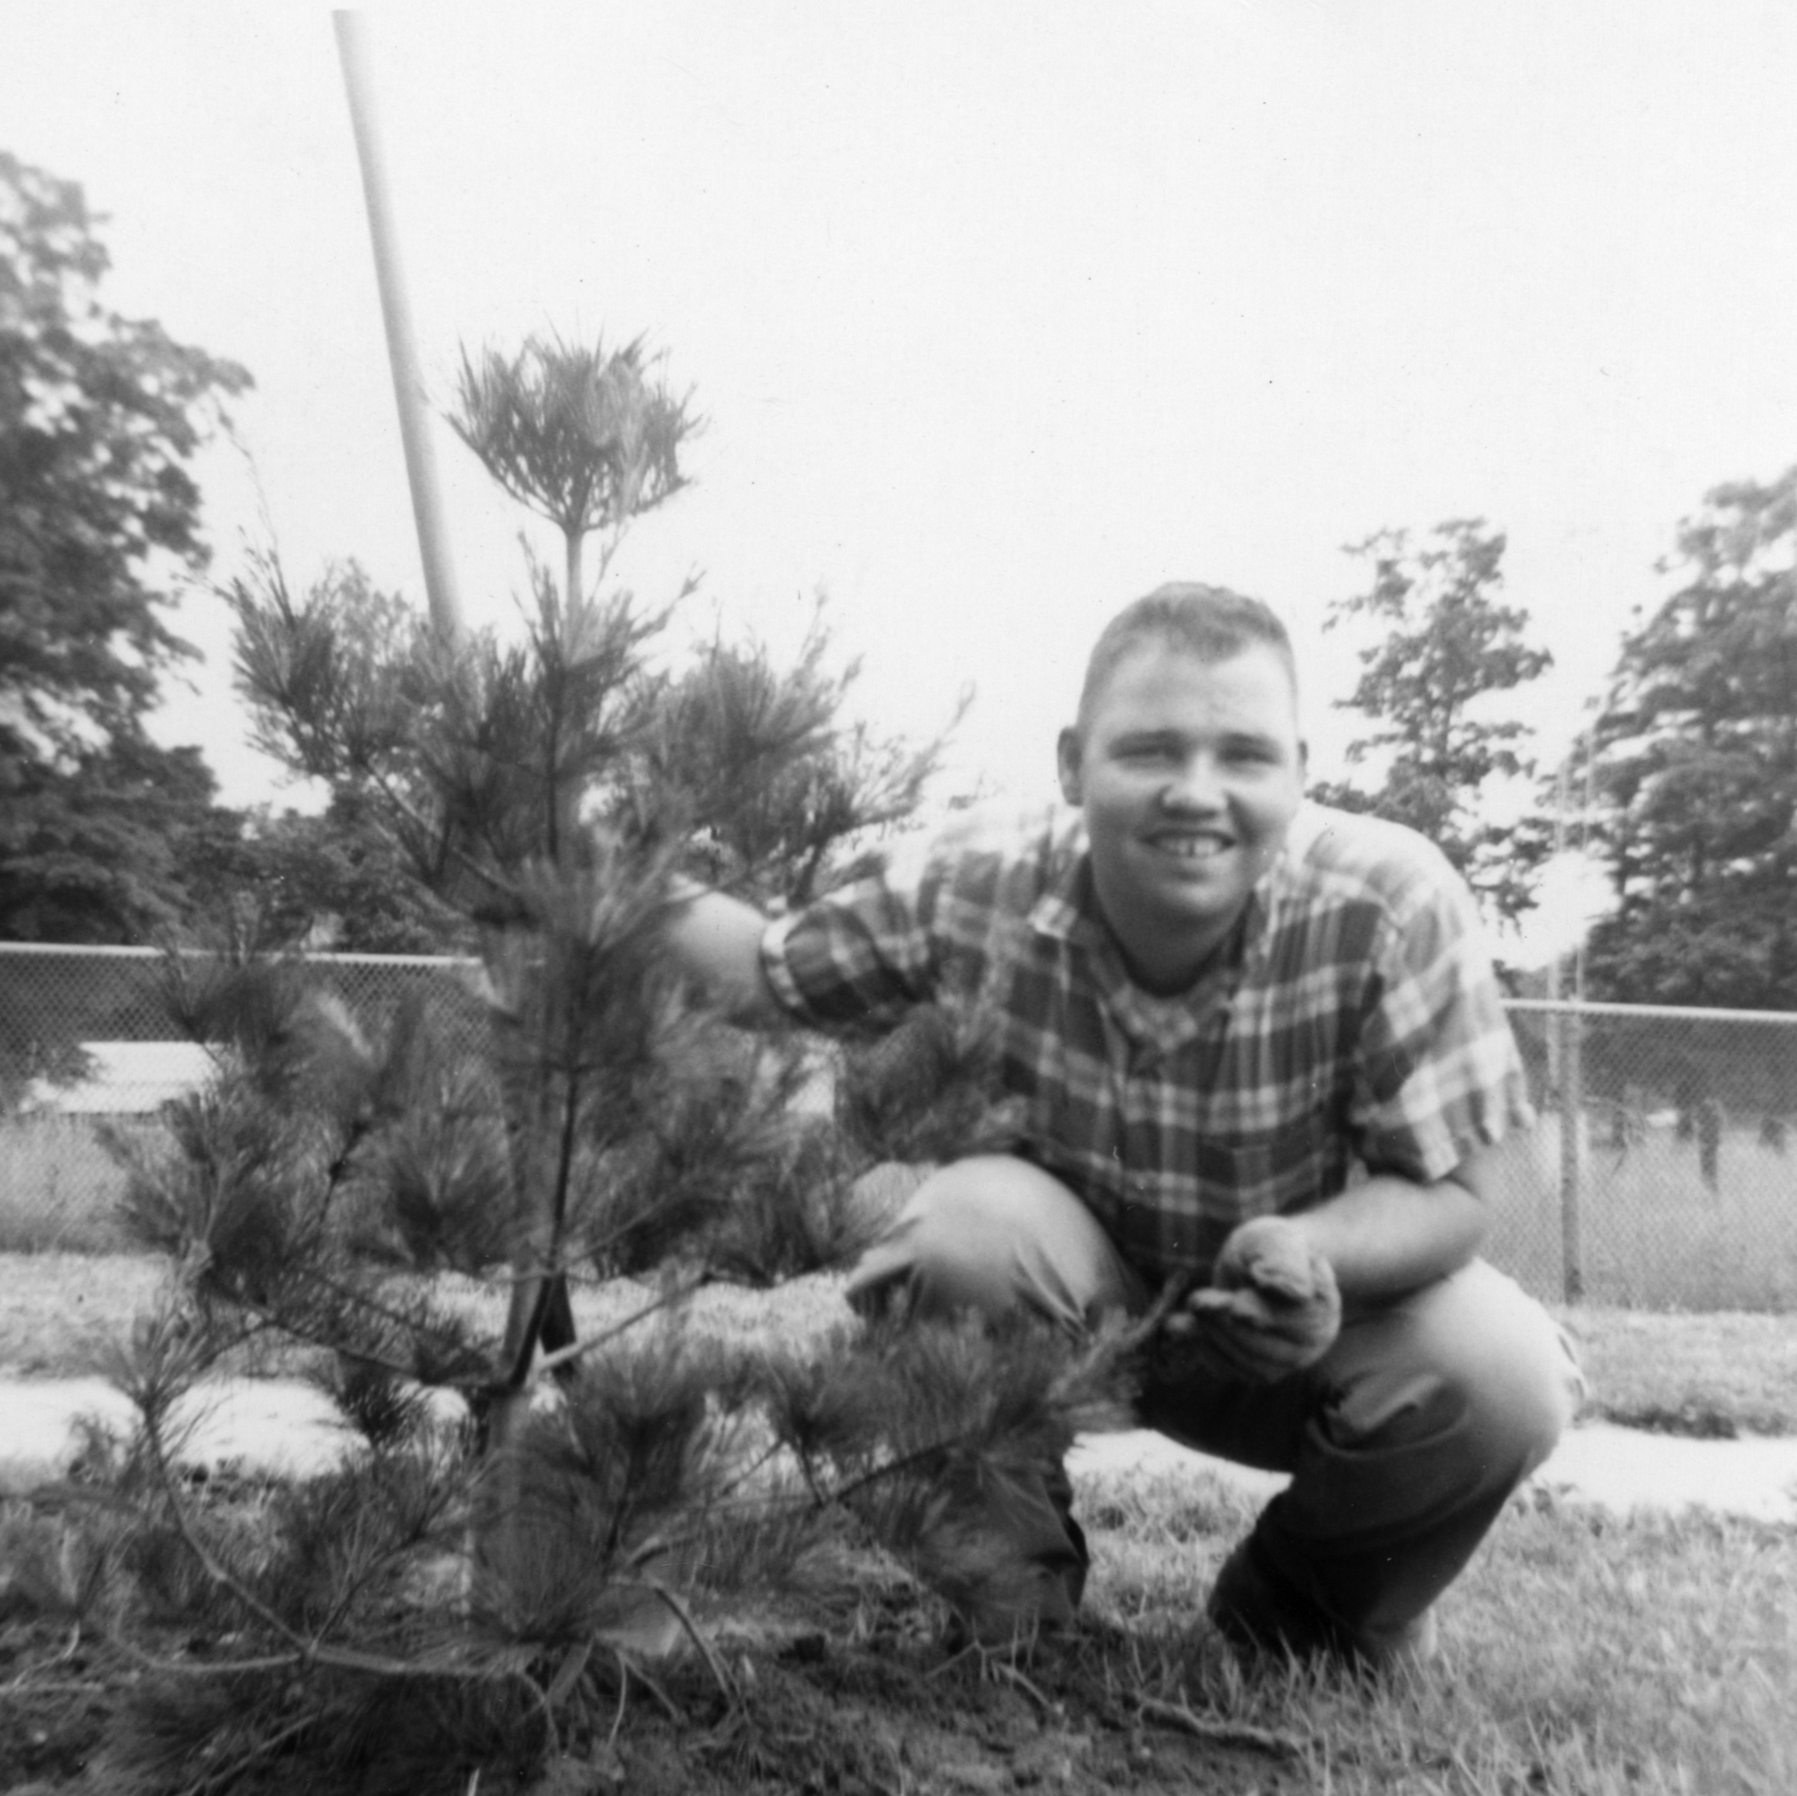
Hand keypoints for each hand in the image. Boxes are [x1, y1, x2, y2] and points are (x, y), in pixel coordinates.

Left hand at [1161, 1216, 1341, 1383]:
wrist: (1261, 1260)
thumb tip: (1282, 1288)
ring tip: (1190, 1309)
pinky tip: (1184, 1326)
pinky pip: (1233, 1371)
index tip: (1233, 1304)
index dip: (1264, 1315)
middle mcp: (1312, 1341)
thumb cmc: (1269, 1247)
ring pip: (1253, 1366)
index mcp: (1323, 1305)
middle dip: (1229, 1327)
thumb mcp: (1276, 1239)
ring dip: (1215, 1338)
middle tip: (1197, 1301)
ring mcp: (1286, 1359)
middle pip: (1274, 1350)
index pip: (1298, 1320)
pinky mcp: (1258, 1368)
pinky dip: (1206, 1351)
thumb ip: (1283, 1261)